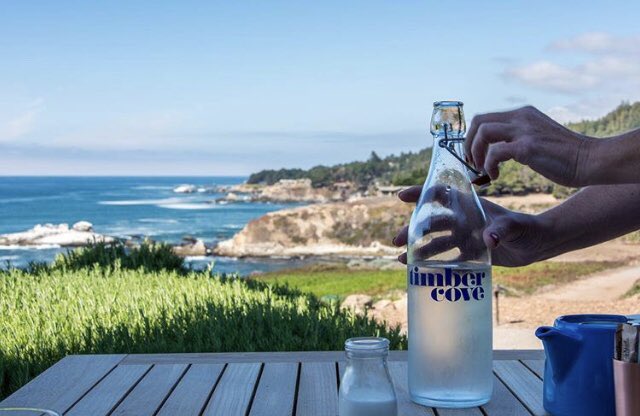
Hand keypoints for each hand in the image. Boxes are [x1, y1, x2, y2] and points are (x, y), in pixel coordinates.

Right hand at [393, 186, 549, 266]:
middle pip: (432, 223)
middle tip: (396, 240)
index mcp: (470, 207)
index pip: (441, 195)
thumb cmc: (527, 229)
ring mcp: (465, 238)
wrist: (537, 244)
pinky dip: (435, 266)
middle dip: (412, 229)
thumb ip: (501, 229)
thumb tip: (488, 239)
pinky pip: (449, 261)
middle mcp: (463, 221)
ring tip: (402, 259)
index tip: (403, 196)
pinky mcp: (470, 254)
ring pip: (436, 243)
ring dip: (418, 250)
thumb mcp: (515, 226)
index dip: (421, 194)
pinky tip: (421, 272)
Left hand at [464, 106, 593, 186]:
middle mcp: (522, 117)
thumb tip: (496, 150)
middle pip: (479, 121)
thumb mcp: (537, 138)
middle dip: (469, 143)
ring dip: (476, 153)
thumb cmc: (565, 156)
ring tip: (482, 169)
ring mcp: (524, 130)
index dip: (472, 136)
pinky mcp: (528, 147)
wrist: (591, 160)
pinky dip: (489, 166)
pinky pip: (495, 153)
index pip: (485, 117)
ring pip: (483, 133)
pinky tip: (495, 176)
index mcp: (523, 114)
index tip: (473, 154)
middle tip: (472, 162)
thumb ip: (518, 138)